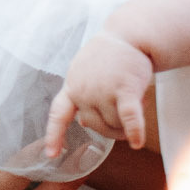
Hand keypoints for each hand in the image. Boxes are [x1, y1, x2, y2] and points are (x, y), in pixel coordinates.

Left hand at [51, 30, 158, 150]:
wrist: (128, 35)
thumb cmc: (108, 56)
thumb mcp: (85, 74)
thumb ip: (82, 97)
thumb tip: (82, 122)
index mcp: (72, 87)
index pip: (58, 114)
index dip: (54, 135)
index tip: (52, 154)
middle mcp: (84, 91)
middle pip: (95, 126)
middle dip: (112, 127)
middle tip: (125, 115)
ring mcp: (102, 91)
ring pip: (115, 125)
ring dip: (127, 122)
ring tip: (137, 101)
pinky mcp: (124, 90)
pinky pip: (129, 118)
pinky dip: (135, 131)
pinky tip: (138, 142)